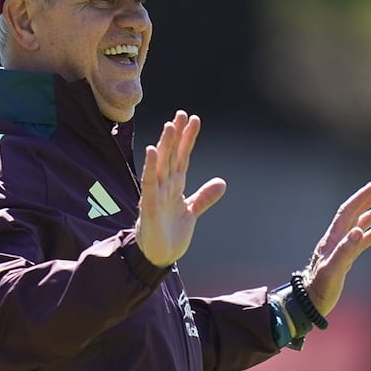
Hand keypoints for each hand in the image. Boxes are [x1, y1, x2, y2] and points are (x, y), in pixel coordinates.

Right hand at [136, 110, 226, 266]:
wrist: (158, 256)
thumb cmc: (170, 234)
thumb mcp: (191, 212)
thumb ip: (204, 196)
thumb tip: (222, 182)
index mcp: (175, 186)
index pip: (182, 157)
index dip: (187, 138)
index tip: (194, 119)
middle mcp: (164, 185)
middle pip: (171, 155)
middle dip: (176, 135)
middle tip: (182, 113)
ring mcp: (156, 193)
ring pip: (160, 164)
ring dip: (165, 144)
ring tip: (171, 125)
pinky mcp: (149, 204)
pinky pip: (149, 182)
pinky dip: (150, 166)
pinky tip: (153, 150)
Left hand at [302, 181, 370, 314]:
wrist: (311, 302)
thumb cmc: (320, 287)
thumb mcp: (333, 270)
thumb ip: (345, 250)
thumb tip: (358, 231)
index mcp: (333, 239)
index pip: (347, 213)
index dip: (360, 199)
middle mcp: (337, 240)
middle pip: (353, 214)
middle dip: (366, 200)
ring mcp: (341, 248)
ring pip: (359, 226)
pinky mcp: (345, 258)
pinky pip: (361, 241)